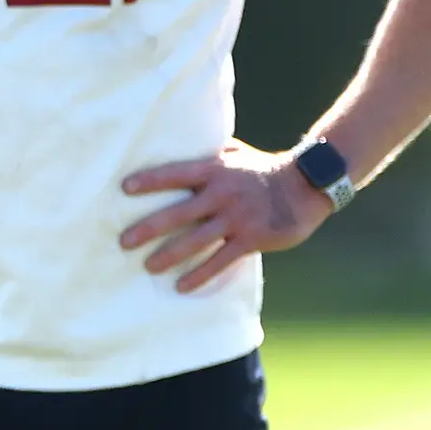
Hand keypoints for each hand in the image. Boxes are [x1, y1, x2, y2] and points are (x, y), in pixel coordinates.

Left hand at [118, 142, 331, 292]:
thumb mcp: (237, 153)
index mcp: (216, 170)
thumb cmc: (265, 168)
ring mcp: (237, 218)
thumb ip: (210, 155)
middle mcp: (222, 194)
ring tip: (148, 266)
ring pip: (195, 241)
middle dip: (148, 228)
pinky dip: (200, 275)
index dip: (150, 181)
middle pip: (178, 213)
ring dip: (168, 255)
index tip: (124, 189)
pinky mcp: (251, 239)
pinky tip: (181, 285)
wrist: (307, 186)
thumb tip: (181, 144)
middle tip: (123, 241)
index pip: (176, 174)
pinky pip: (220, 260)